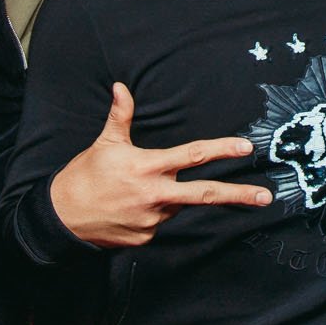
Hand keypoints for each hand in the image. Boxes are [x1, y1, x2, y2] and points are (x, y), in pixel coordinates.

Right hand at [49, 83, 271, 247]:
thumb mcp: (104, 143)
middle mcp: (155, 195)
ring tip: (139, 191)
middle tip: (265, 196)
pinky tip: (130, 209)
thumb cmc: (84, 176)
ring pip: (177, 205)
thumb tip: (122, 87)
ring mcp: (152, 220)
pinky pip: (159, 223)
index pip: (192, 155)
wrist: (61, 218)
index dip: (220, 150)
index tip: (245, 148)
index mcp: (147, 166)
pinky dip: (152, 213)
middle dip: (238, 194)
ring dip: (171, 197)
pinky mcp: (145, 238)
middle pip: (204, 194)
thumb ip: (121, 116)